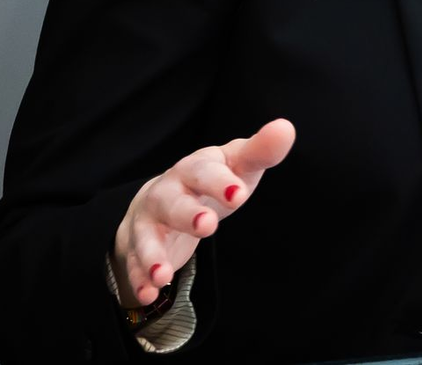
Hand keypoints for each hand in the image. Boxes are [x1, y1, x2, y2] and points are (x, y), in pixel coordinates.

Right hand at [111, 118, 295, 306]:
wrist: (165, 194)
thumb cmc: (212, 178)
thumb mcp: (237, 163)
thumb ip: (261, 151)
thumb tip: (286, 129)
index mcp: (195, 167)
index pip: (206, 171)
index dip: (222, 182)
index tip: (239, 194)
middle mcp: (167, 191)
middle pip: (173, 202)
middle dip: (187, 214)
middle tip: (207, 226)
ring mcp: (149, 220)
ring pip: (147, 235)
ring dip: (153, 255)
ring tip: (164, 275)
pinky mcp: (139, 246)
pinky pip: (135, 265)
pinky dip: (140, 279)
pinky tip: (150, 293)